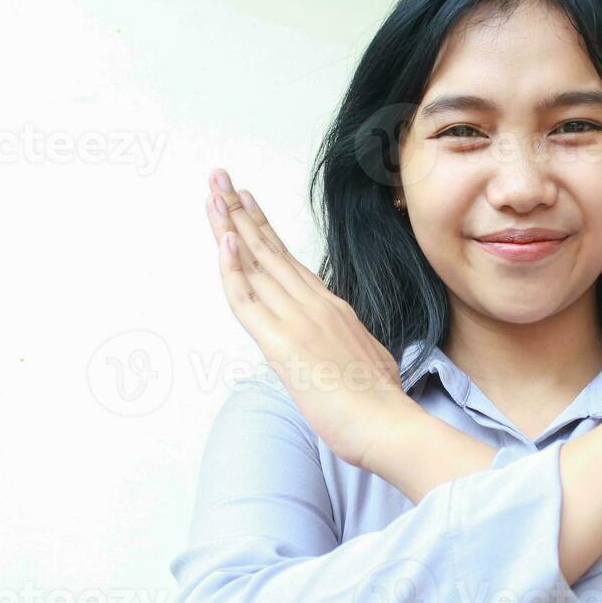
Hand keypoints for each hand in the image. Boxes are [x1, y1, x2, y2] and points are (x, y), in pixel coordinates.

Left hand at [205, 168, 415, 471]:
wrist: (388, 424)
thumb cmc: (381, 405)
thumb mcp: (367, 363)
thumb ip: (351, 348)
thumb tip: (346, 353)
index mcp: (333, 310)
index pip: (290, 263)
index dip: (266, 231)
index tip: (248, 204)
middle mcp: (315, 305)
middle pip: (269, 251)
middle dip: (242, 213)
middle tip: (221, 178)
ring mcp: (298, 320)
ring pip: (256, 264)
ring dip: (231, 226)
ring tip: (213, 193)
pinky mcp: (282, 343)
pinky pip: (247, 299)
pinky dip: (232, 268)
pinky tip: (222, 240)